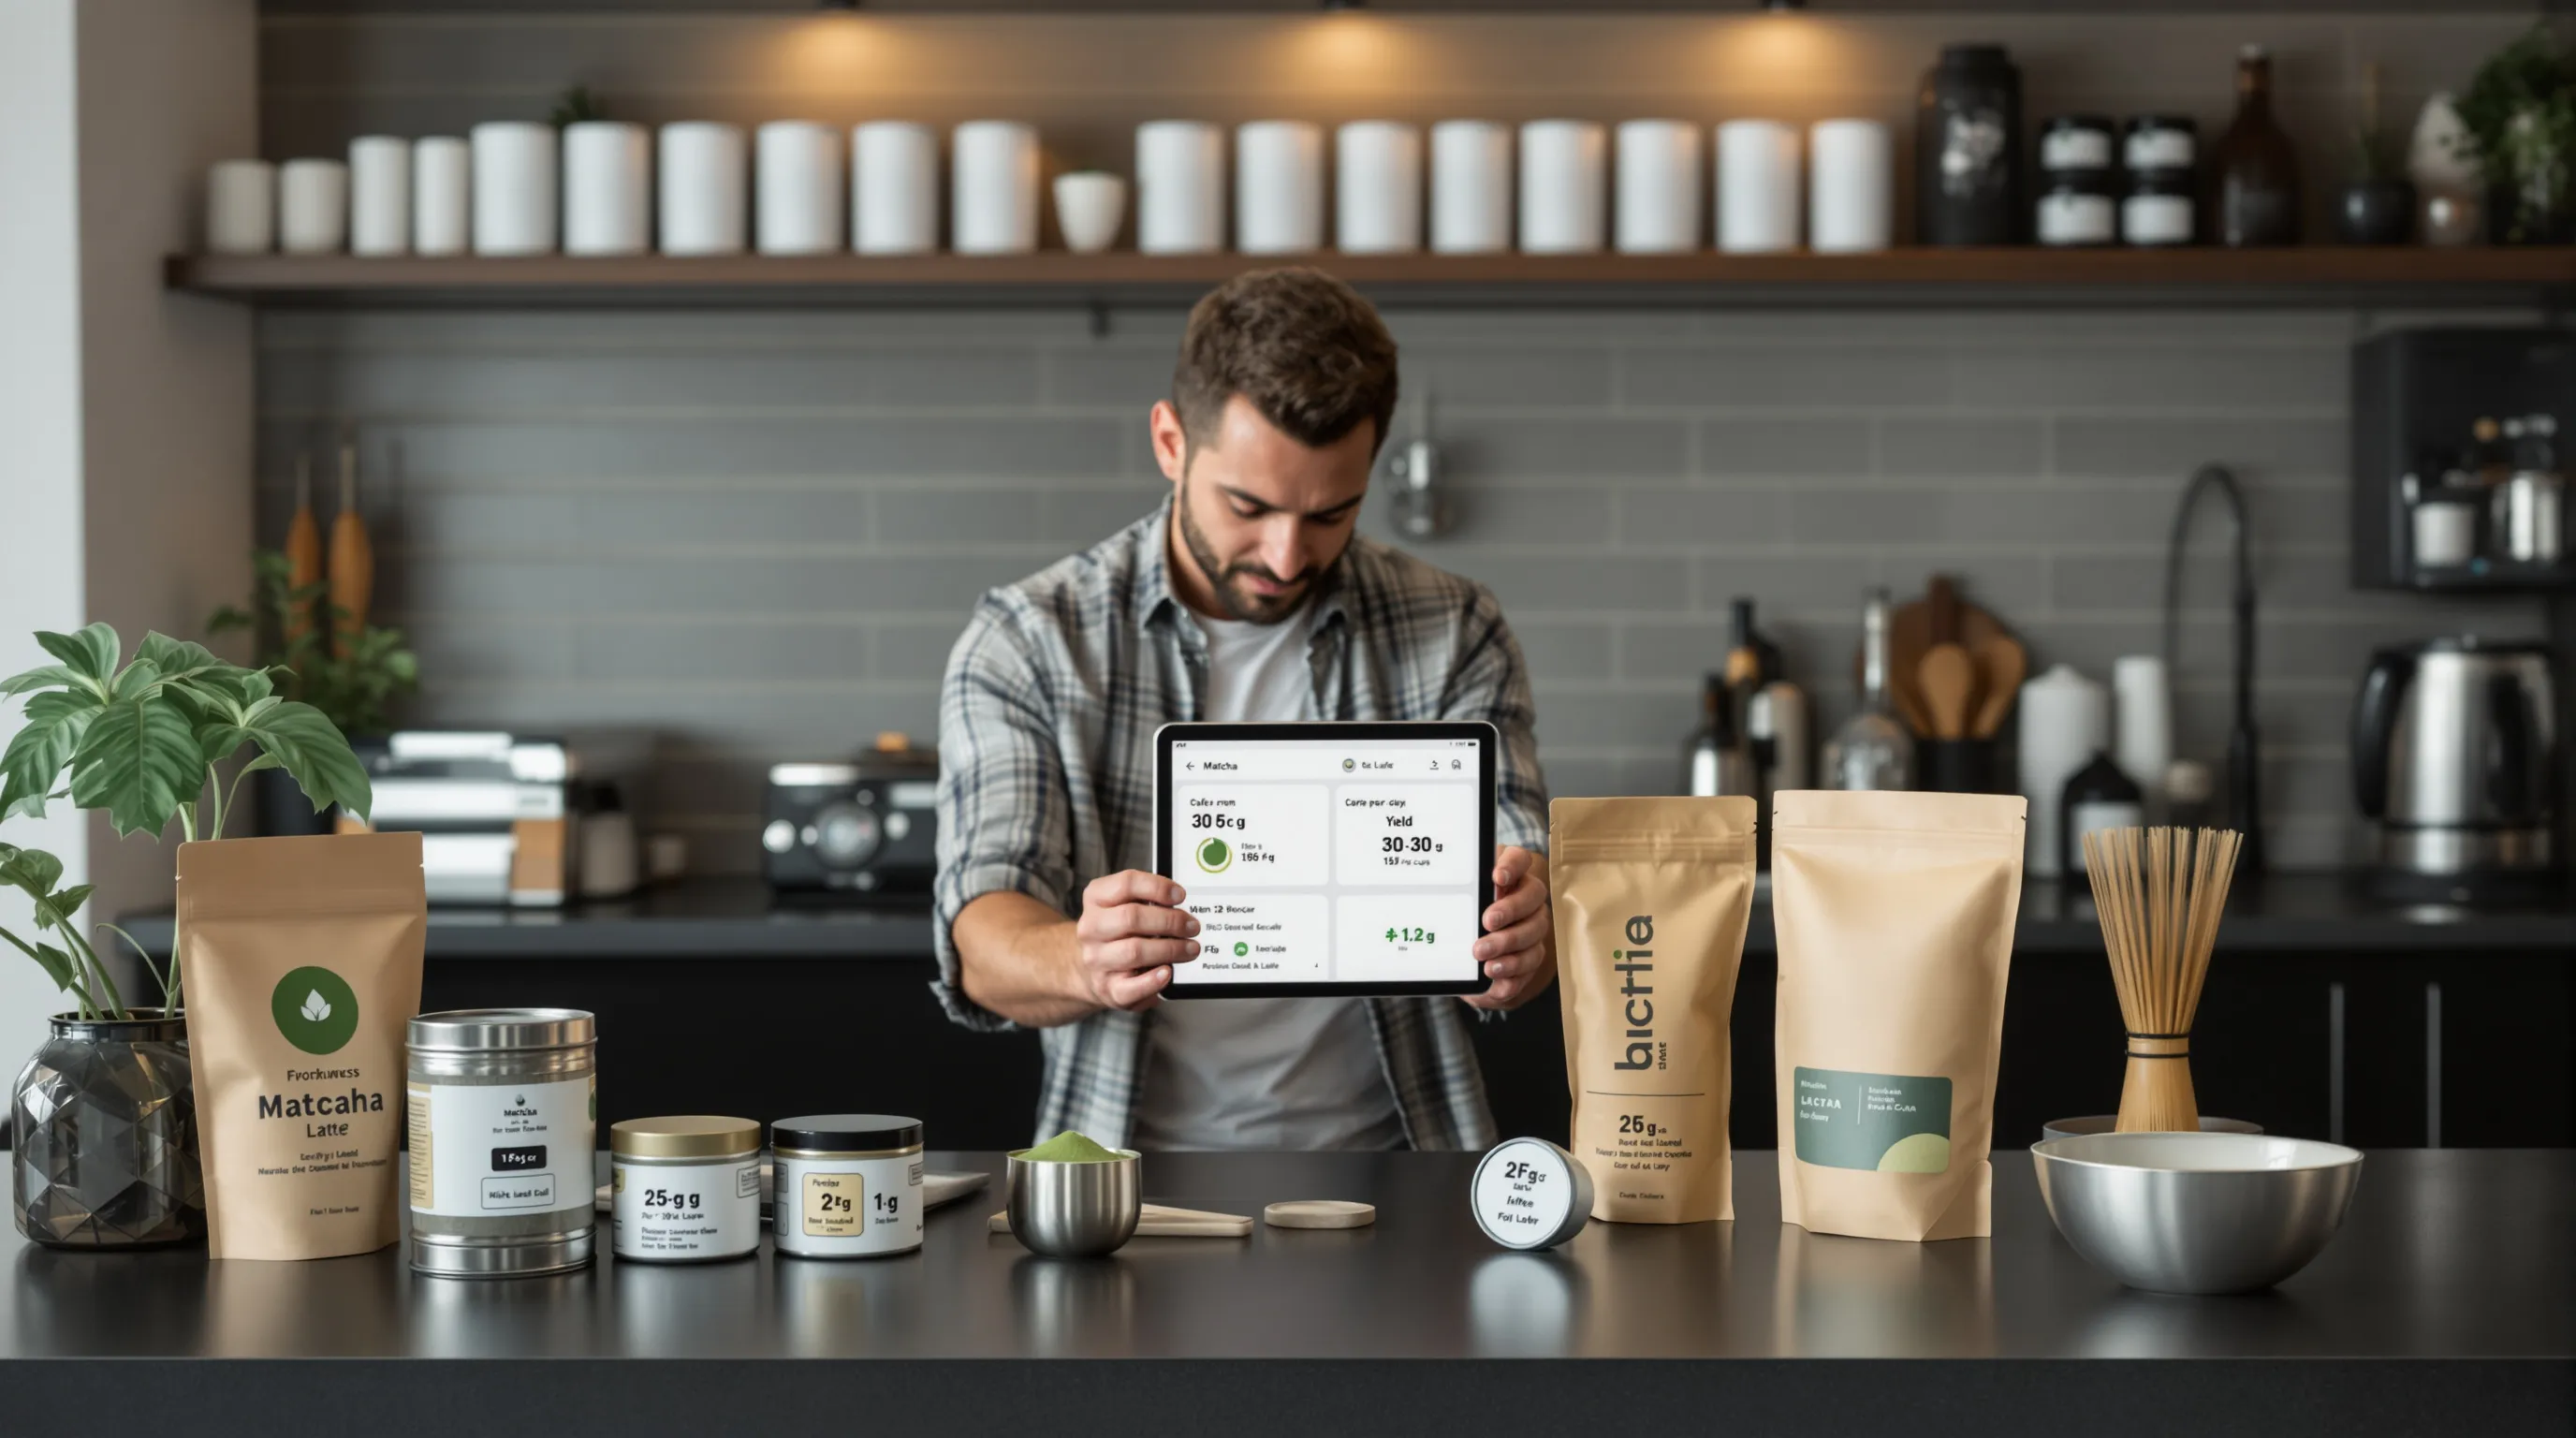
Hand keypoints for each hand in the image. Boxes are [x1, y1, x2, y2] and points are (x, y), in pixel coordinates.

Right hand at [1071, 870, 1198, 1011]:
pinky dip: (1153, 981)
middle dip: (1169, 921)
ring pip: (1134, 951)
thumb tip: (1179, 902)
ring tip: (1190, 949)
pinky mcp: (1107, 988)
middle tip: (1192, 926)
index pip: (1126, 884)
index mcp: (1096, 899)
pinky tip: (1168, 973)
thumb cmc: (1118, 933)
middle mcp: (1091, 928)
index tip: (1180, 895)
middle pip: (1131, 917)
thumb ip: (1147, 899)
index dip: (1157, 887)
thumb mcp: (1124, 906)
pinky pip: (1131, 987)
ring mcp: (1096, 959)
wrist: (1093, 969)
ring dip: (1170, 949)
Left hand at [1466, 846, 1552, 1011]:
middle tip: (1487, 923)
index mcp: (1509, 874)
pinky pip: (1529, 967)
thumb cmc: (1460, 915)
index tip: (1497, 877)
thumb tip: (1440, 888)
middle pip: (1533, 897)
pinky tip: (1493, 976)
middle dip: (1510, 911)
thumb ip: (1456, 890)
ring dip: (1509, 946)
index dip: (1513, 865)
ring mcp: (1533, 927)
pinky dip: (1511, 974)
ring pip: (1534, 934)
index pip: (1519, 858)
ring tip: (1483, 958)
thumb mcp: (1455, 899)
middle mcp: (1527, 898)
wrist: (1462, 955)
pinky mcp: (1530, 956)